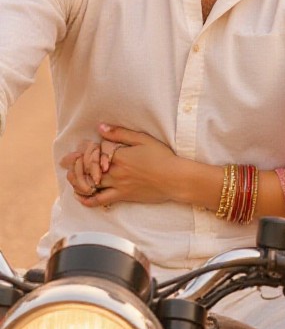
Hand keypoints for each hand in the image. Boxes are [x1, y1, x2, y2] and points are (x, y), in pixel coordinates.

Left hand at [61, 124, 179, 206]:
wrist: (174, 179)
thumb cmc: (162, 157)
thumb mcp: (142, 139)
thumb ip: (120, 134)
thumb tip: (100, 127)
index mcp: (118, 156)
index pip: (93, 154)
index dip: (81, 153)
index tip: (71, 152)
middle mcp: (115, 172)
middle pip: (88, 170)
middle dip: (74, 166)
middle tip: (65, 163)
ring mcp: (118, 186)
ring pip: (91, 185)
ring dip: (78, 182)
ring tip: (71, 179)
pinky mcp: (123, 196)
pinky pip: (101, 200)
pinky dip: (88, 200)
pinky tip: (81, 198)